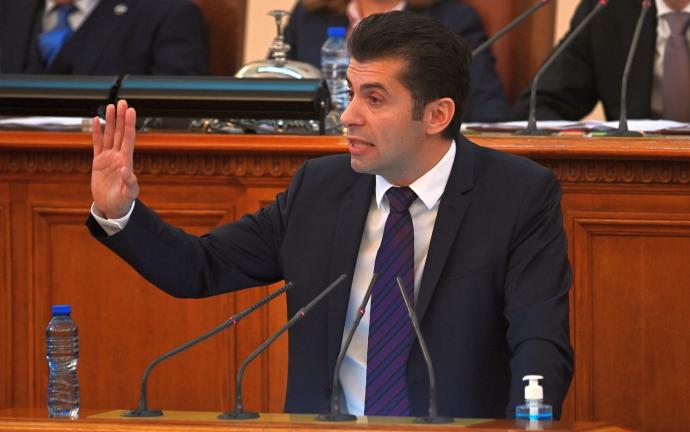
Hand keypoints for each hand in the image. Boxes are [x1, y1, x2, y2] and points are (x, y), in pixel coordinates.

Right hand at [91, 100, 139, 218]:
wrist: (112, 207)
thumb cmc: (123, 201)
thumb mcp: (129, 193)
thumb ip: (129, 181)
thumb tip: (125, 169)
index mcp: (126, 161)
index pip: (128, 138)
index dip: (129, 124)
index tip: (131, 111)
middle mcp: (118, 156)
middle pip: (120, 132)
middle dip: (121, 117)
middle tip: (123, 102)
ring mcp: (108, 158)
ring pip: (109, 135)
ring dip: (110, 121)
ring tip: (111, 106)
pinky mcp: (98, 162)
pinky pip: (97, 144)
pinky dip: (97, 132)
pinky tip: (97, 120)